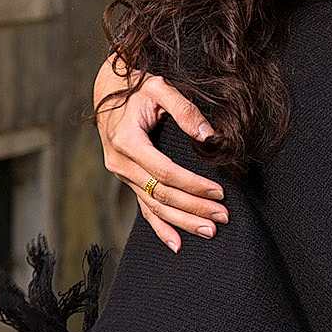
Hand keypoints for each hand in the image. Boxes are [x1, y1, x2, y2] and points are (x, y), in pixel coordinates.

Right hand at [94, 56, 227, 250]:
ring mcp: (122, 174)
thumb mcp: (160, 88)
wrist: (108, 90)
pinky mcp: (128, 179)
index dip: (193, 185)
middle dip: (193, 208)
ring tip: (209, 231)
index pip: (165, 172)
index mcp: (127, 142)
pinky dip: (159, 227)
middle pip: (161, 194)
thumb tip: (209, 135)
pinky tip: (176, 244)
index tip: (220, 191)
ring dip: (182, 222)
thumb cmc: (137, 87)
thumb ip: (185, 109)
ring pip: (153, 206)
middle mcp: (121, 163)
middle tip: (223, 217)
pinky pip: (144, 208)